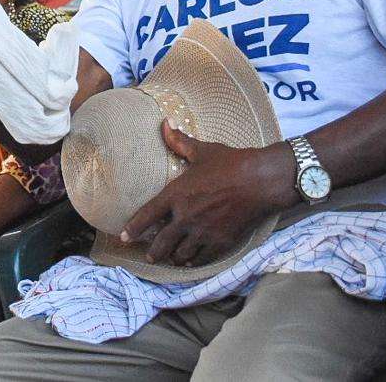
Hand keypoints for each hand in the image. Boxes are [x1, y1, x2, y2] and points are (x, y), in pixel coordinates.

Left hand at [122, 121, 288, 267]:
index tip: (124, 237)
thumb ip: (180, 142)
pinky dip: (194, 262)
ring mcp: (203, 231)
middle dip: (153, 252)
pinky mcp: (221, 242)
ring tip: (171, 259)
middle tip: (149, 256)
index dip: (134, 227)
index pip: (148, 215)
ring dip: (173, 258)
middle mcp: (186, 216)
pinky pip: (202, 259)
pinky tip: (191, 261)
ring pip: (181, 254)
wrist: (261, 181)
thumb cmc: (231, 163)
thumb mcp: (202, 151)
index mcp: (177, 194)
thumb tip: (165, 124)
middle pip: (161, 242)